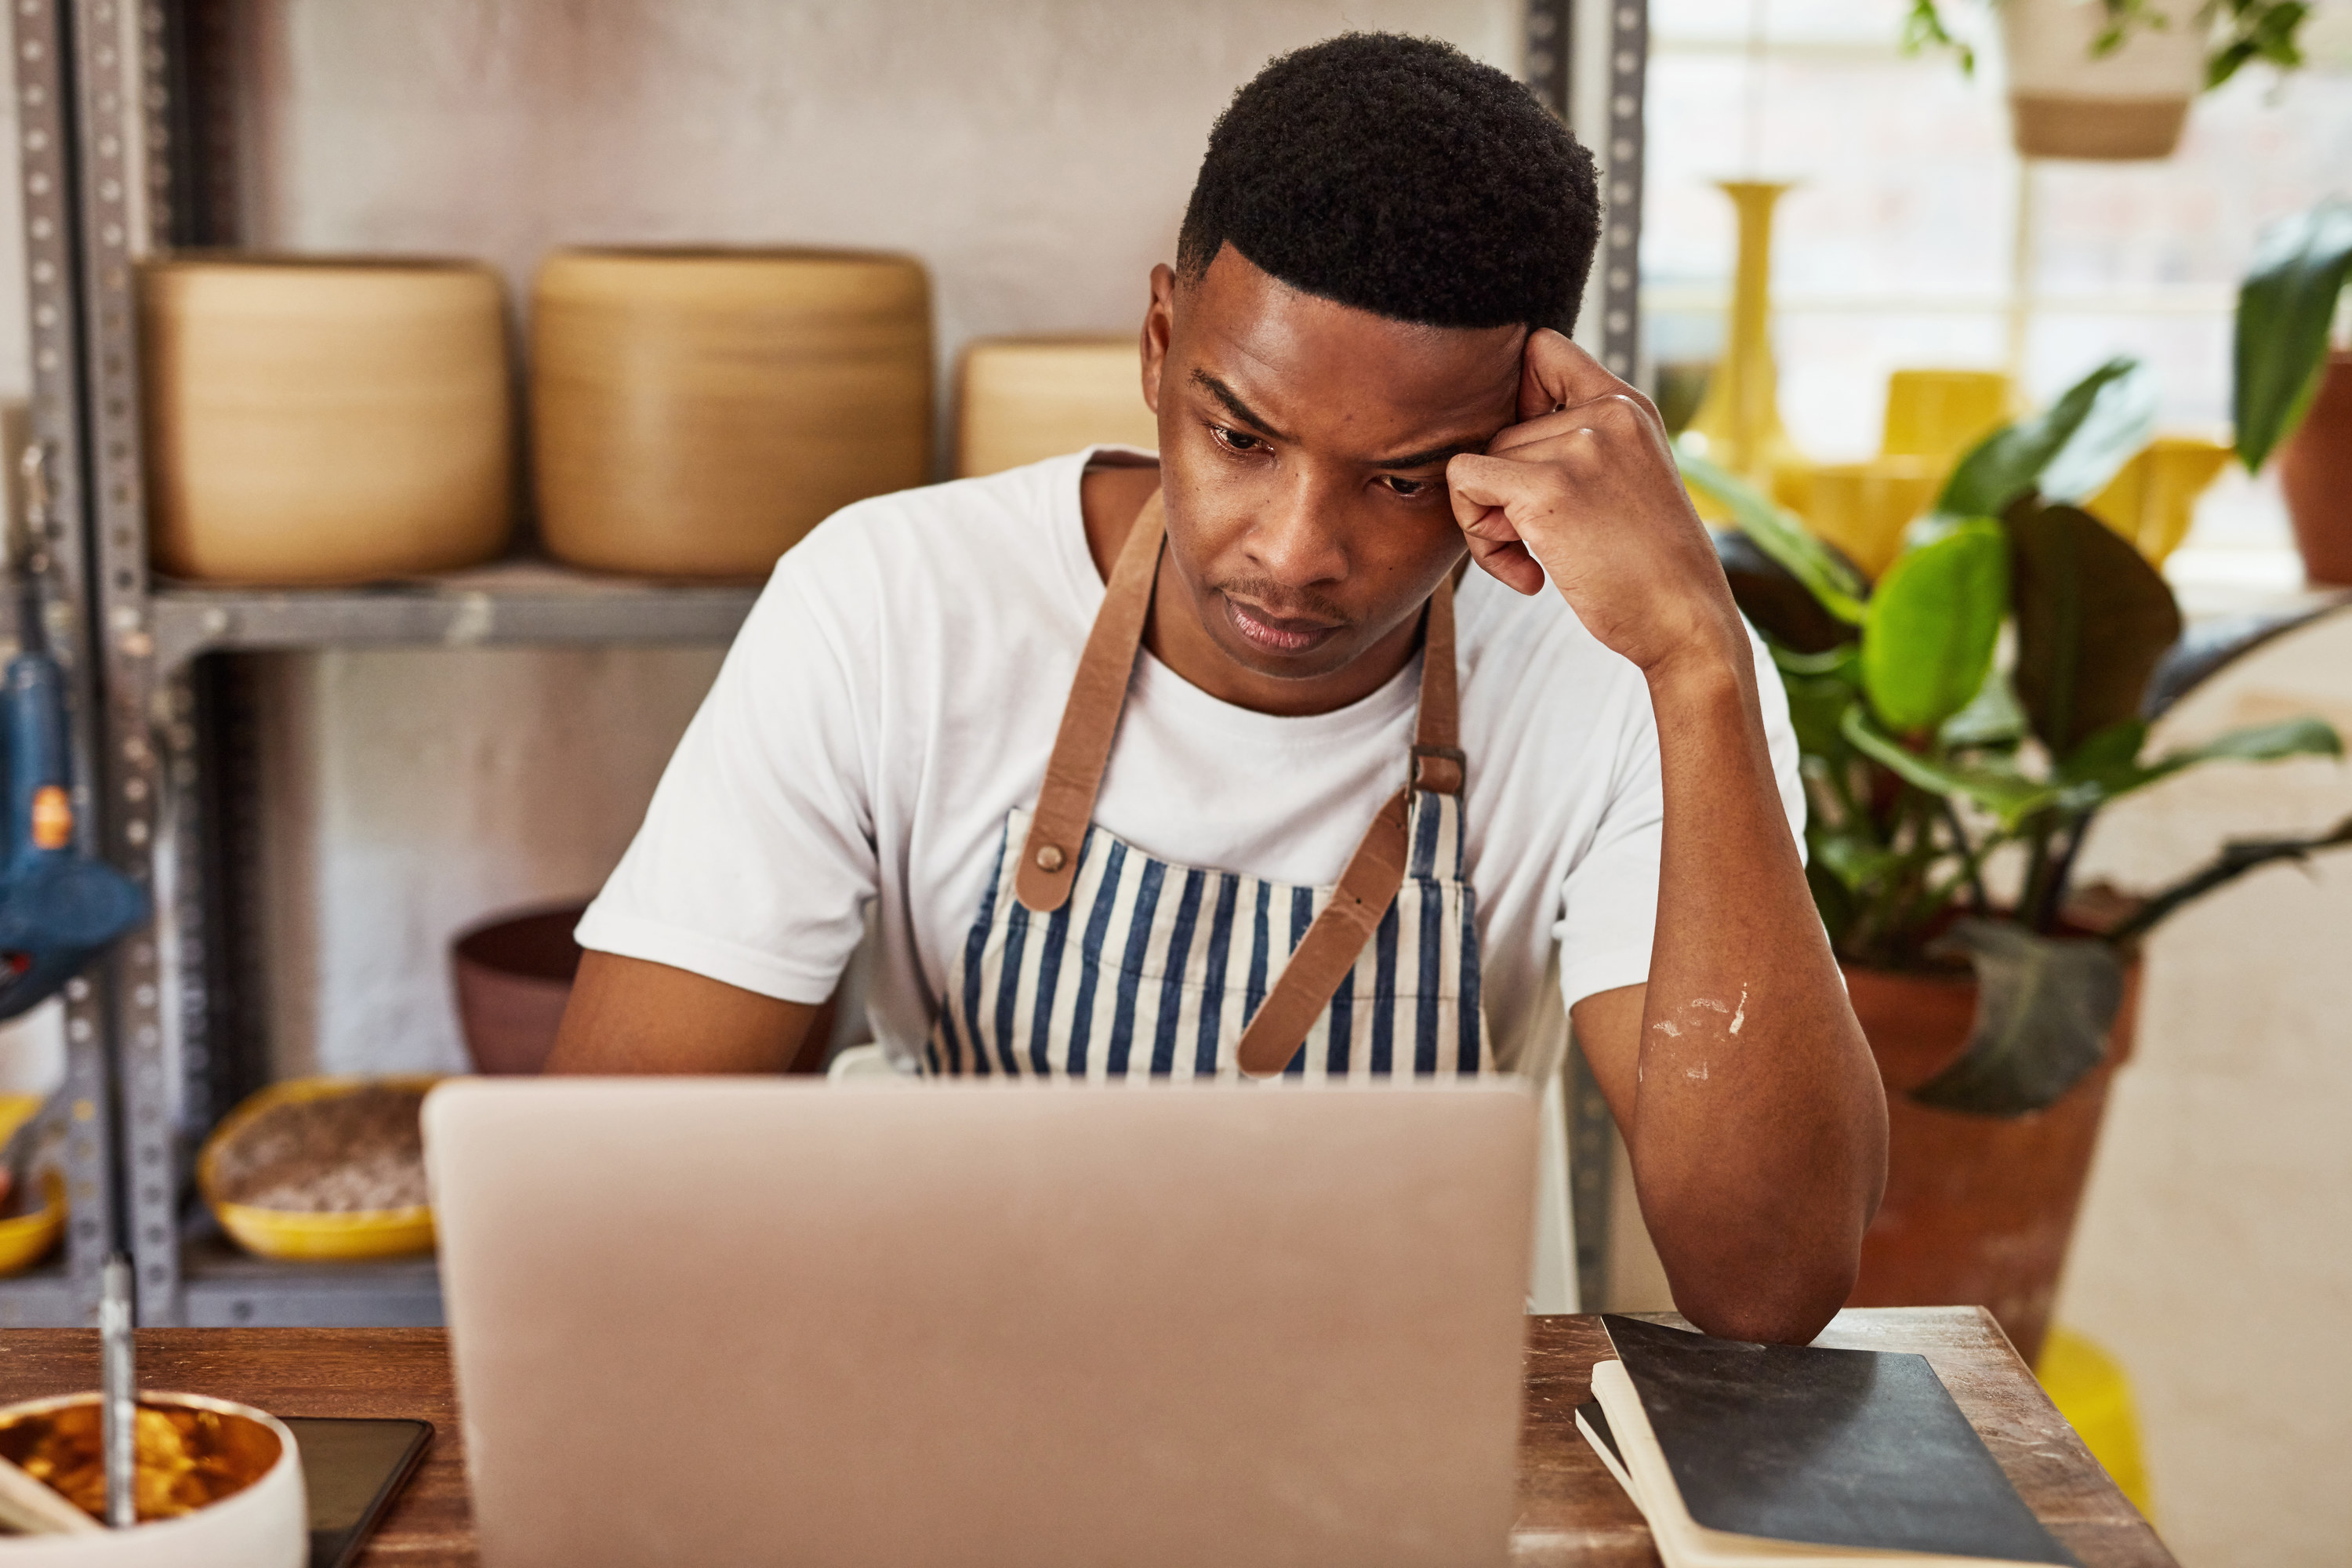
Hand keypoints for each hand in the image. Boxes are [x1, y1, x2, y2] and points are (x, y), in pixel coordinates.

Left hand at [1446, 330, 1743, 677]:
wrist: (1687, 621)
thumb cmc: (1651, 569)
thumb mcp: (1630, 481)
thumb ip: (1580, 448)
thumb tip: (1491, 446)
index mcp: (1627, 406)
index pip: (1542, 349)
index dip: (1514, 399)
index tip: (1528, 462)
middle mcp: (1606, 413)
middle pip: (1501, 430)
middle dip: (1503, 492)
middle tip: (1537, 544)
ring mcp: (1579, 445)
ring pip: (1480, 462)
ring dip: (1491, 523)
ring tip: (1537, 561)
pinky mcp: (1548, 487)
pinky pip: (1465, 481)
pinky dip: (1476, 533)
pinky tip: (1526, 572)